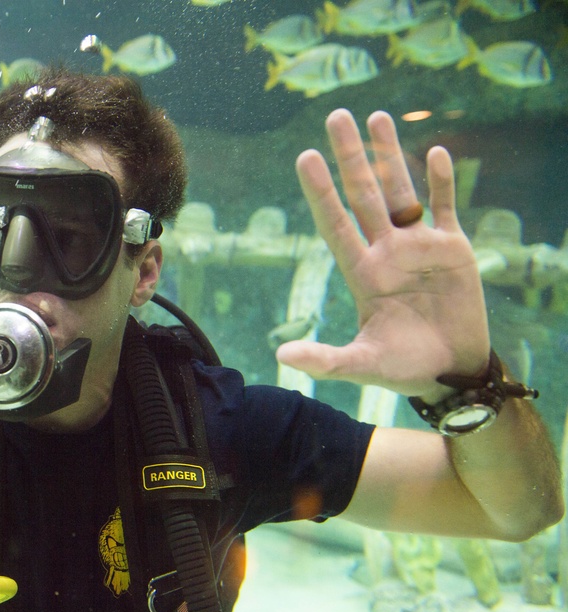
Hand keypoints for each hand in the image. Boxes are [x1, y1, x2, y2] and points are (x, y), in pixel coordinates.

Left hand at [276, 109, 489, 400]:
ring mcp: (419, 247)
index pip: (335, 223)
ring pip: (402, 190)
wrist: (451, 373)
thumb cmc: (403, 369)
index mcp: (361, 273)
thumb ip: (325, 359)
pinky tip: (435, 153)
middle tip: (335, 115)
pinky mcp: (453, 249)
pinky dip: (443, 182)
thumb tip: (281, 355)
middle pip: (363, 195)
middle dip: (350, 156)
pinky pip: (446, 206)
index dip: (321, 191)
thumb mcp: (361, 364)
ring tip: (377, 117)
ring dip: (391, 155)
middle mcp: (386, 252)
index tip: (306, 156)